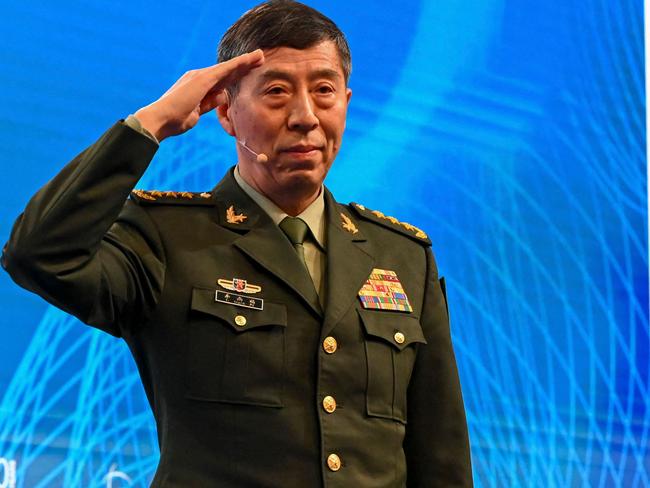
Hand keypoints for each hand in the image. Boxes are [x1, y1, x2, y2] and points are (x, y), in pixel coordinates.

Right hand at [134, 50, 263, 141]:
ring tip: (260, 55)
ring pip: (227, 67)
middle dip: (244, 65)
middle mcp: (199, 77)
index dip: (237, 74)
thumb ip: (209, 103)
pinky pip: (224, 70)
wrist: (160, 119)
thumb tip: (222, 96)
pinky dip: (237, 64)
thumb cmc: (175, 120)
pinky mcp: (202, 79)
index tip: (250, 70)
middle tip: (260, 57)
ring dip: (244, 61)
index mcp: (198, 85)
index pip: (222, 79)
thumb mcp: (197, 112)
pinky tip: (248, 60)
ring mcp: (200, 76)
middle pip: (227, 70)